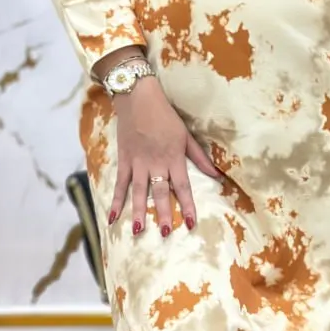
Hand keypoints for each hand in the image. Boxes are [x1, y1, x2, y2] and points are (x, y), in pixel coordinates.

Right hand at [108, 78, 220, 236]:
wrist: (138, 98)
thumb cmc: (165, 116)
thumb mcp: (186, 135)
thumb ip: (199, 157)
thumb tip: (216, 175)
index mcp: (173, 158)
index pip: (182, 186)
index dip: (186, 205)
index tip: (189, 222)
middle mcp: (155, 163)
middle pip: (160, 192)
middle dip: (163, 213)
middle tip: (165, 232)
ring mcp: (137, 163)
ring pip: (138, 191)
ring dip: (138, 211)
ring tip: (138, 230)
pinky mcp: (124, 160)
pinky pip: (119, 183)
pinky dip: (116, 200)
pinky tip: (112, 217)